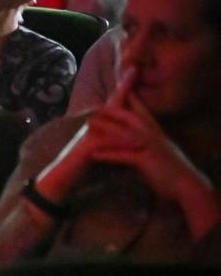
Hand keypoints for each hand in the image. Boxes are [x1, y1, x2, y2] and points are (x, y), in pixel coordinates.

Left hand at [79, 84, 218, 233]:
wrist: (187, 186)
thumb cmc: (172, 170)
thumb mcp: (158, 151)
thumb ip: (145, 143)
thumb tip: (134, 138)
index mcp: (156, 133)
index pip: (142, 112)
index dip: (131, 100)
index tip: (120, 90)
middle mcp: (153, 136)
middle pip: (130, 117)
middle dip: (112, 109)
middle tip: (93, 105)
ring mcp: (150, 147)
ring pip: (124, 133)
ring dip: (105, 127)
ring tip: (88, 123)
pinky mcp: (146, 161)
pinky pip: (123, 156)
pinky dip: (108, 154)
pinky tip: (93, 154)